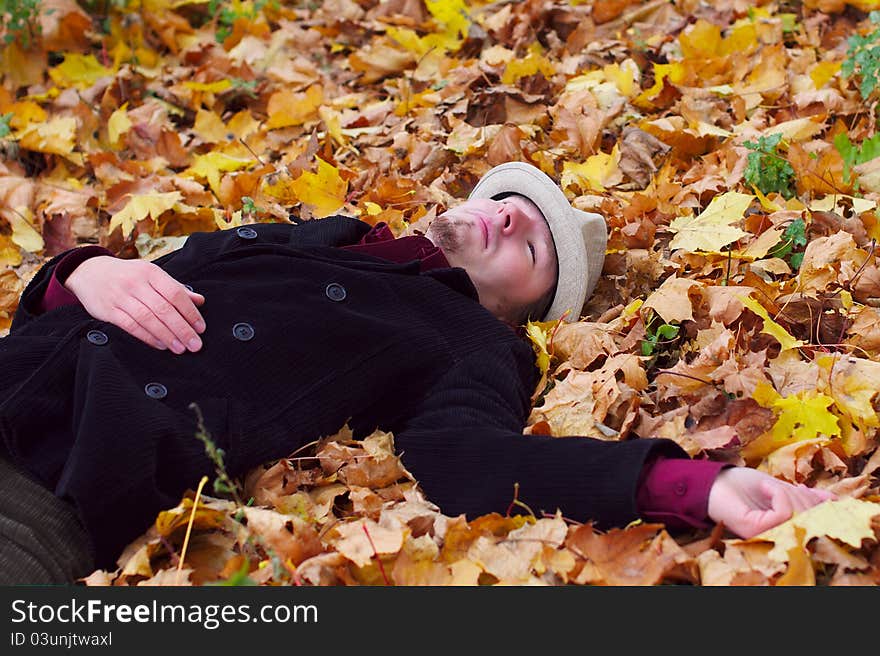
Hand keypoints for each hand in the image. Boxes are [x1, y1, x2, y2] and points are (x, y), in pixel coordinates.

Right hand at [64, 255, 205, 353]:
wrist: (89, 272)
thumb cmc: (128, 275)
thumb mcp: (152, 274)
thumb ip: (175, 288)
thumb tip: (200, 300)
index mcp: (151, 272)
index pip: (176, 293)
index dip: (190, 312)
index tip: (201, 328)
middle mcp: (136, 283)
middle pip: (163, 309)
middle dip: (182, 329)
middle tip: (195, 344)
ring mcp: (121, 296)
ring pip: (147, 319)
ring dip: (166, 336)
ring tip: (180, 348)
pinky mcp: (108, 310)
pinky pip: (131, 326)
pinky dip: (147, 337)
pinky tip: (161, 345)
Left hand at [707, 467, 835, 538]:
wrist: (708, 482)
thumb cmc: (739, 485)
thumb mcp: (778, 489)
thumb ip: (801, 497)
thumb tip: (832, 500)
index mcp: (782, 528)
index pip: (814, 523)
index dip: (820, 506)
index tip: (812, 492)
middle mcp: (774, 536)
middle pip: (810, 520)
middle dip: (805, 498)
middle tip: (790, 486)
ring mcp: (764, 534)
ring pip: (799, 516)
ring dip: (791, 493)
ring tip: (772, 485)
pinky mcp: (753, 529)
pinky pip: (782, 514)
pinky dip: (779, 494)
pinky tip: (766, 485)